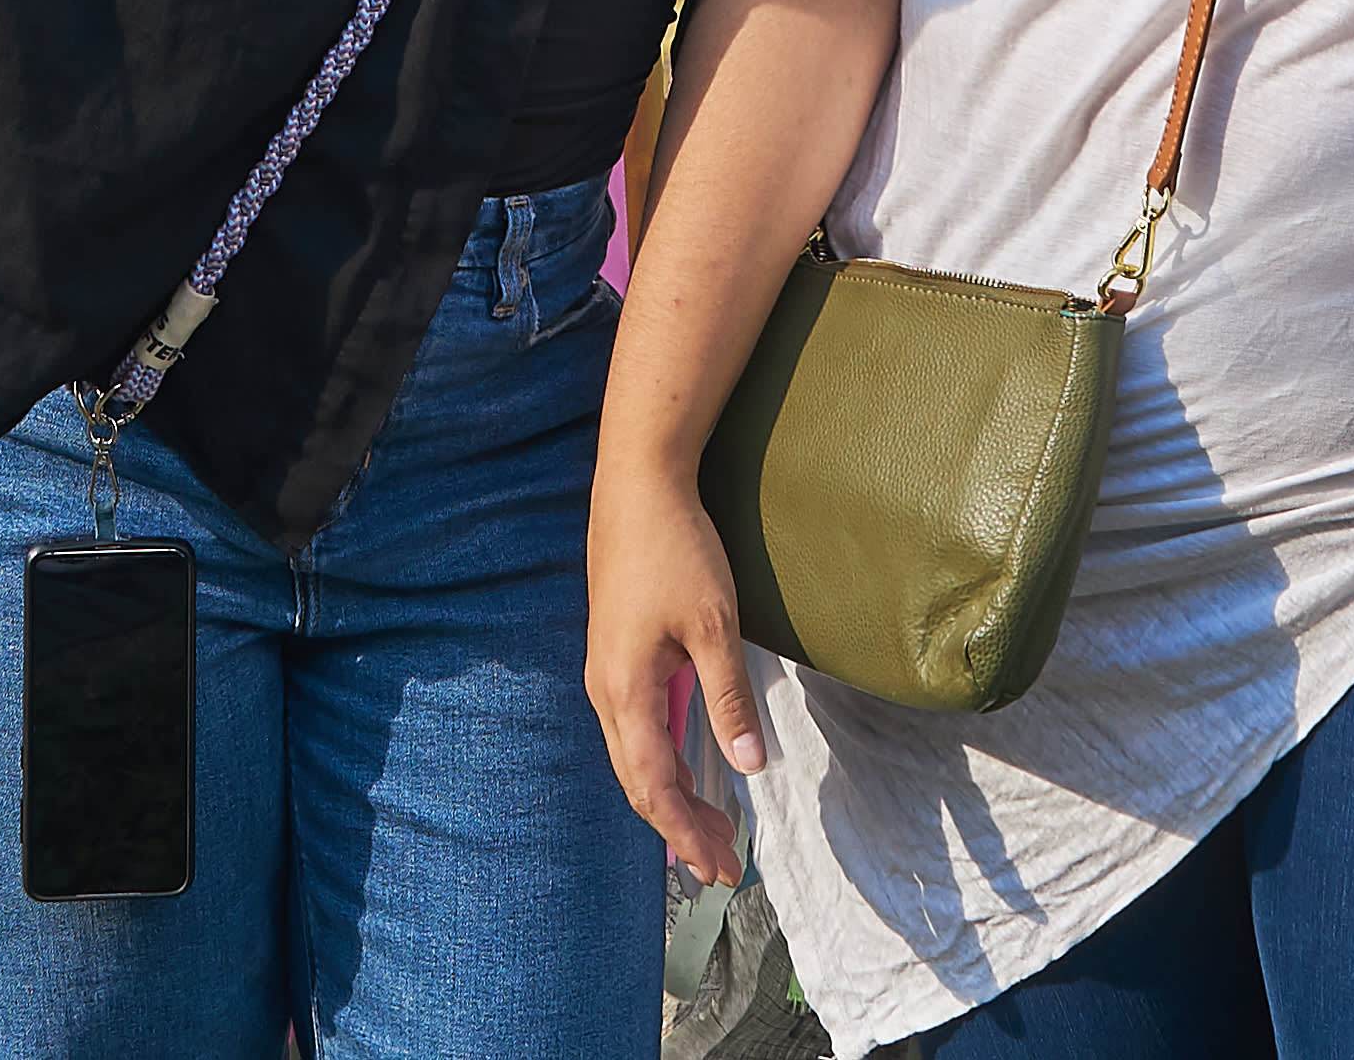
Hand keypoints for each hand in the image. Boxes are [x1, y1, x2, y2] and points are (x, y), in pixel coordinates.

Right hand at [586, 462, 770, 886]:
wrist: (637, 486)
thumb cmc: (675, 548)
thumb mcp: (713, 624)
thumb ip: (727, 697)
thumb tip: (747, 765)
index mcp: (624, 691)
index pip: (653, 786)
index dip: (685, 833)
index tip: (718, 867)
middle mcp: (606, 691)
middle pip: (640, 782)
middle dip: (681, 829)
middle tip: (725, 867)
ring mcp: (606, 674)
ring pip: (636, 758)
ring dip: (673, 799)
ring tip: (712, 832)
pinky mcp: (616, 657)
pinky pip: (637, 730)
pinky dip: (664, 763)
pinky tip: (689, 773)